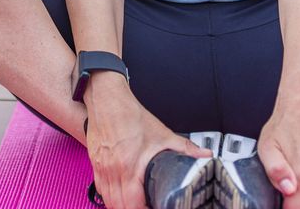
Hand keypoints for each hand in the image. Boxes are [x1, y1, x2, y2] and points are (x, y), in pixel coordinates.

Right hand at [84, 74, 211, 208]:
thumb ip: (185, 148)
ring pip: (108, 201)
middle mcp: (113, 171)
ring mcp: (102, 169)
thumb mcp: (162, 133)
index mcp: (129, 167)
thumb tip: (204, 155)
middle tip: (145, 206)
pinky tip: (119, 194)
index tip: (153, 207)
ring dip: (120, 206)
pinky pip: (99, 189)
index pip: (133, 205)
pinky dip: (109, 196)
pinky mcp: (95, 164)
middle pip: (118, 207)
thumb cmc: (130, 116)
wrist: (107, 101)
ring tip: (134, 204)